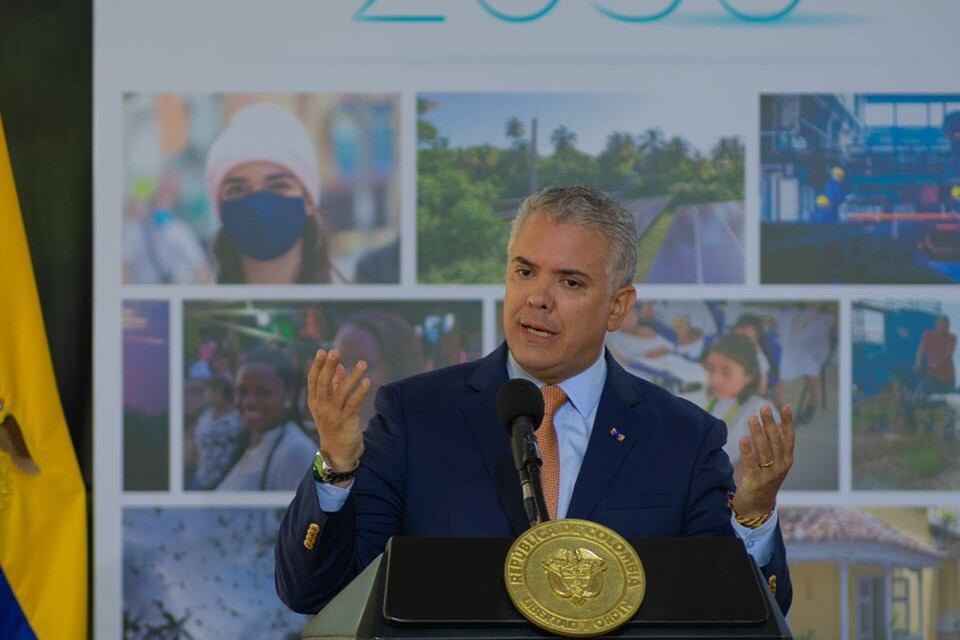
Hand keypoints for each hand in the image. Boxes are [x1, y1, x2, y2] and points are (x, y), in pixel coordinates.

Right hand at [307, 349, 370, 474]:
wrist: (338, 452)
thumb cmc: (334, 425)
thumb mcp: (330, 405)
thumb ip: (334, 385)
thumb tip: (339, 366)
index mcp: (314, 401)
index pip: (313, 380)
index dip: (317, 365)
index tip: (322, 351)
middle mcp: (321, 407)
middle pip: (324, 383)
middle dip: (328, 366)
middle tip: (334, 351)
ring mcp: (332, 414)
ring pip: (341, 392)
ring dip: (353, 376)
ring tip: (363, 363)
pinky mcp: (345, 421)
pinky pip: (353, 403)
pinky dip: (360, 392)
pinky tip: (368, 381)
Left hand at [730, 405, 794, 519]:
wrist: (758, 506)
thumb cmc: (765, 478)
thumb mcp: (774, 461)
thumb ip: (774, 444)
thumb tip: (774, 422)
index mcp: (786, 459)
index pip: (789, 438)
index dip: (788, 422)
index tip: (785, 406)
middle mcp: (781, 466)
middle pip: (776, 441)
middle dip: (771, 423)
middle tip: (765, 408)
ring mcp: (769, 475)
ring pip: (764, 450)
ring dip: (758, 433)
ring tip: (752, 418)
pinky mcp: (755, 481)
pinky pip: (751, 464)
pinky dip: (748, 451)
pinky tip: (743, 438)